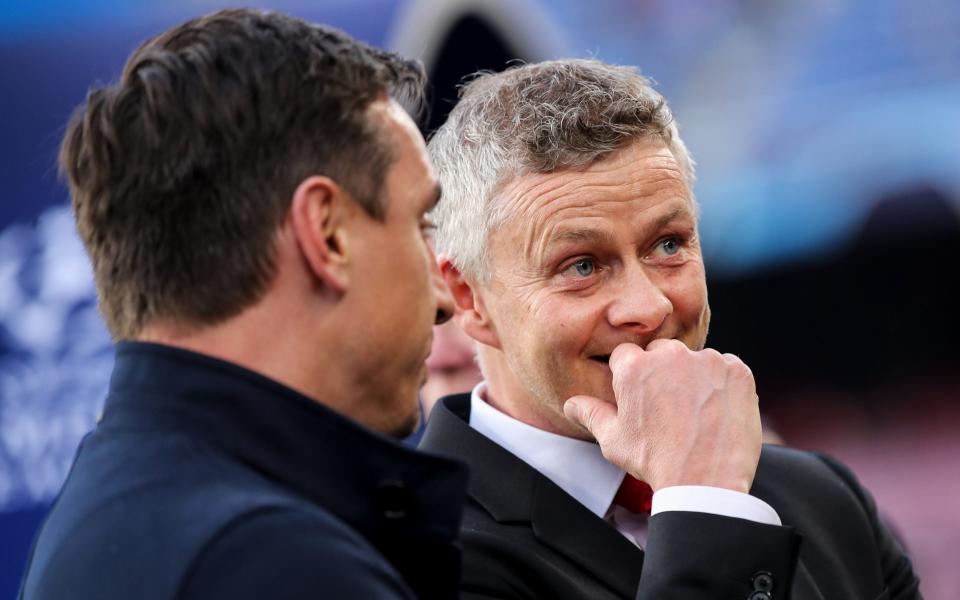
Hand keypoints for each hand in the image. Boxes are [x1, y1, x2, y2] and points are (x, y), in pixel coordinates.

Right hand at [563, 339, 761, 493]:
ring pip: (696, 360)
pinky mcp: (737, 371)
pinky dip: (723, 384)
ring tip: (696, 413)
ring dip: (695, 377)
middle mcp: (670, 355)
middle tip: (669, 407)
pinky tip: (716, 410)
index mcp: (634, 367)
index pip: (627, 355)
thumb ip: (591, 414)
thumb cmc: (655, 462)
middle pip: (662, 353)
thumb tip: (572, 404)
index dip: (632, 378)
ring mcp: (707, 361)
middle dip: (663, 373)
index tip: (642, 398)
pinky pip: (728, 368)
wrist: (705, 482)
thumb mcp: (614, 440)